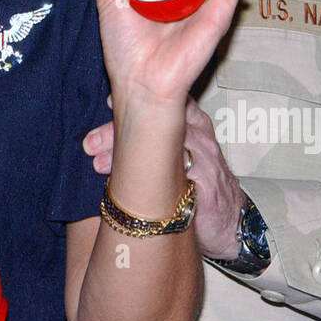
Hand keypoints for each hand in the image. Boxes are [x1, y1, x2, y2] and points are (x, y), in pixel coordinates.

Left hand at [84, 100, 245, 259]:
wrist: (231, 222)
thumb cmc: (197, 183)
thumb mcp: (177, 154)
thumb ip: (152, 137)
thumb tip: (104, 133)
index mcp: (192, 122)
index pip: (163, 101)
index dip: (134, 99)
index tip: (107, 101)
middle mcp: (200, 135)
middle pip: (157, 123)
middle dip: (119, 131)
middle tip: (90, 143)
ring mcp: (206, 159)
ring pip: (163, 148)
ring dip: (127, 155)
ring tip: (99, 163)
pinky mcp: (207, 186)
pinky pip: (178, 177)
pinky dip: (150, 178)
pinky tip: (127, 183)